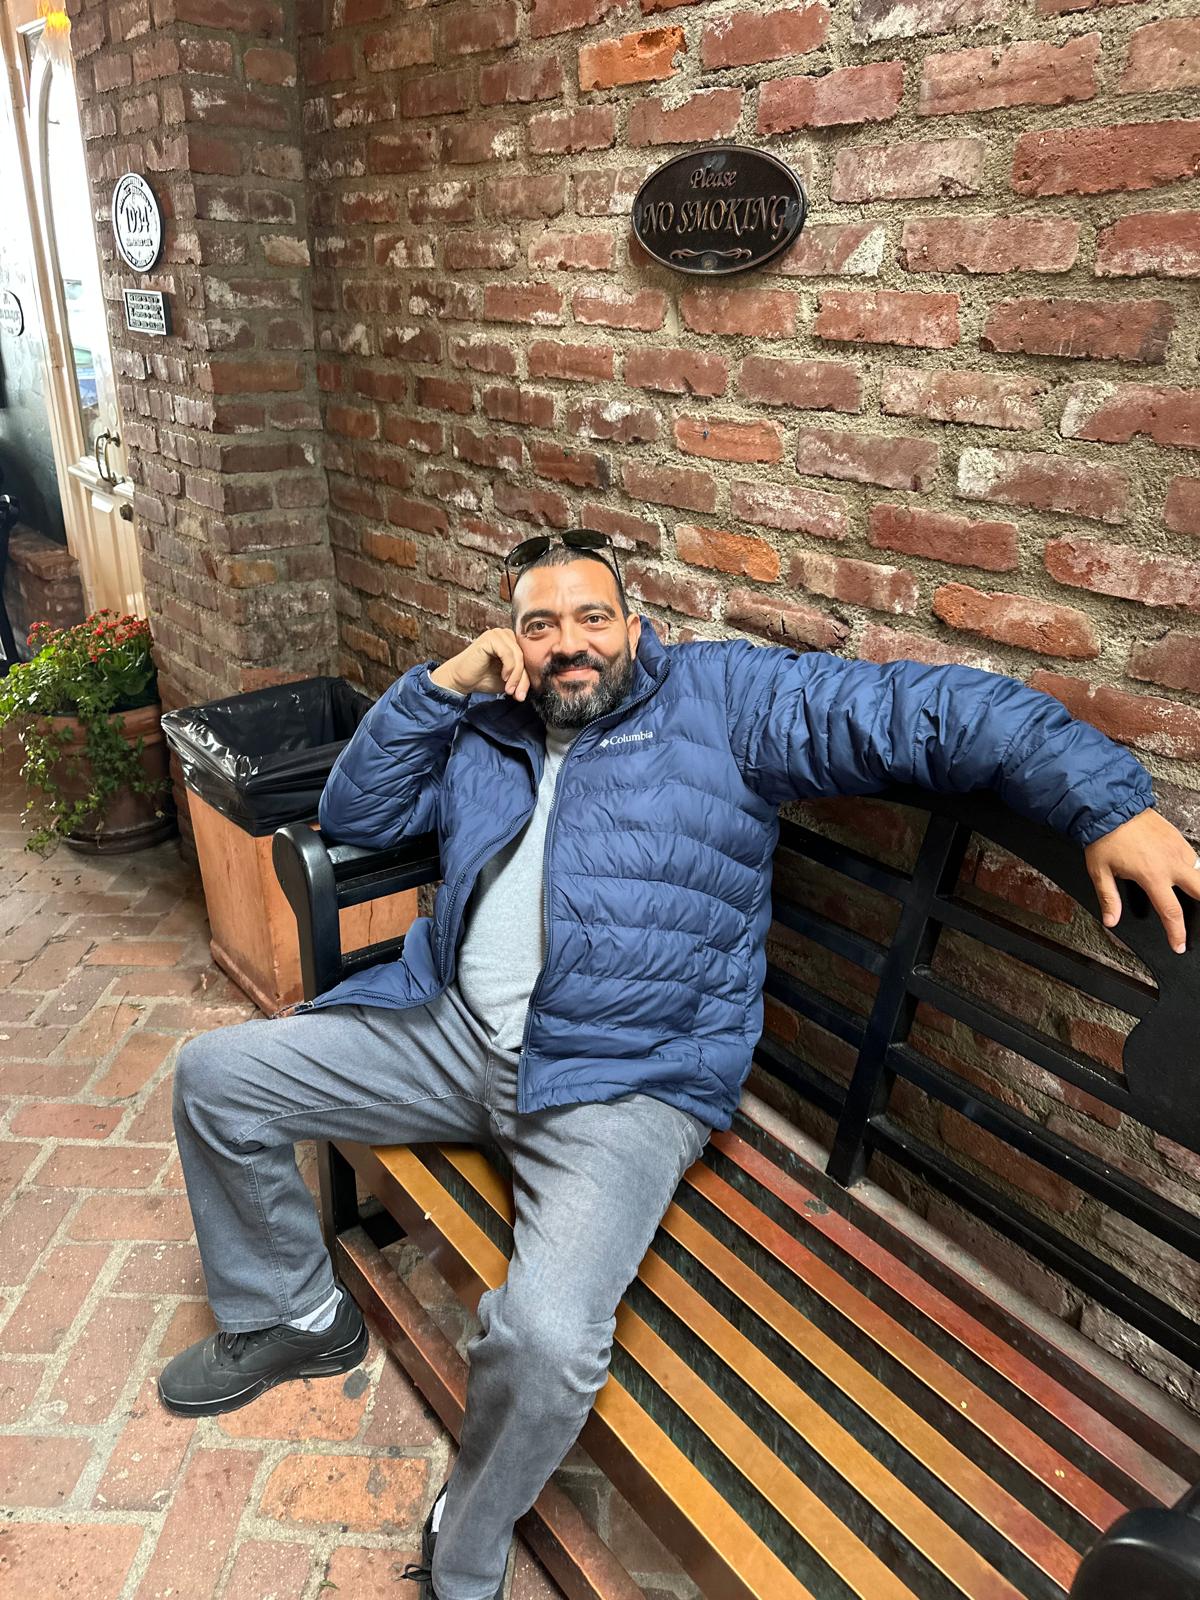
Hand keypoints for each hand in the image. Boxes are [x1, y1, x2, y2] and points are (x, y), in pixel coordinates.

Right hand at [430, 628, 528, 700]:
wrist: (461, 681)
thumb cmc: (483, 678)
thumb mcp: (509, 680)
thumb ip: (522, 677)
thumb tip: (538, 681)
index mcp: (512, 642)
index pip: (527, 659)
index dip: (527, 678)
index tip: (521, 695)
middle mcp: (506, 634)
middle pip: (525, 657)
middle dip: (523, 679)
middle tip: (518, 696)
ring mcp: (498, 634)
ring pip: (518, 656)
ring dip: (516, 676)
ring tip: (509, 689)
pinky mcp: (490, 638)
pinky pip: (508, 654)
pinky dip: (509, 668)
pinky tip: (504, 678)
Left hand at [1083, 808, 1199, 953]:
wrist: (1111, 806)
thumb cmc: (1104, 837)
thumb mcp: (1099, 871)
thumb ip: (1108, 898)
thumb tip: (1111, 920)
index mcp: (1152, 875)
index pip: (1171, 912)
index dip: (1177, 932)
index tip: (1180, 945)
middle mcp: (1171, 863)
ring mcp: (1178, 849)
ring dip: (1199, 887)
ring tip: (1194, 896)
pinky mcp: (1179, 838)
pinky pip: (1194, 858)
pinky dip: (1195, 869)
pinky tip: (1188, 875)